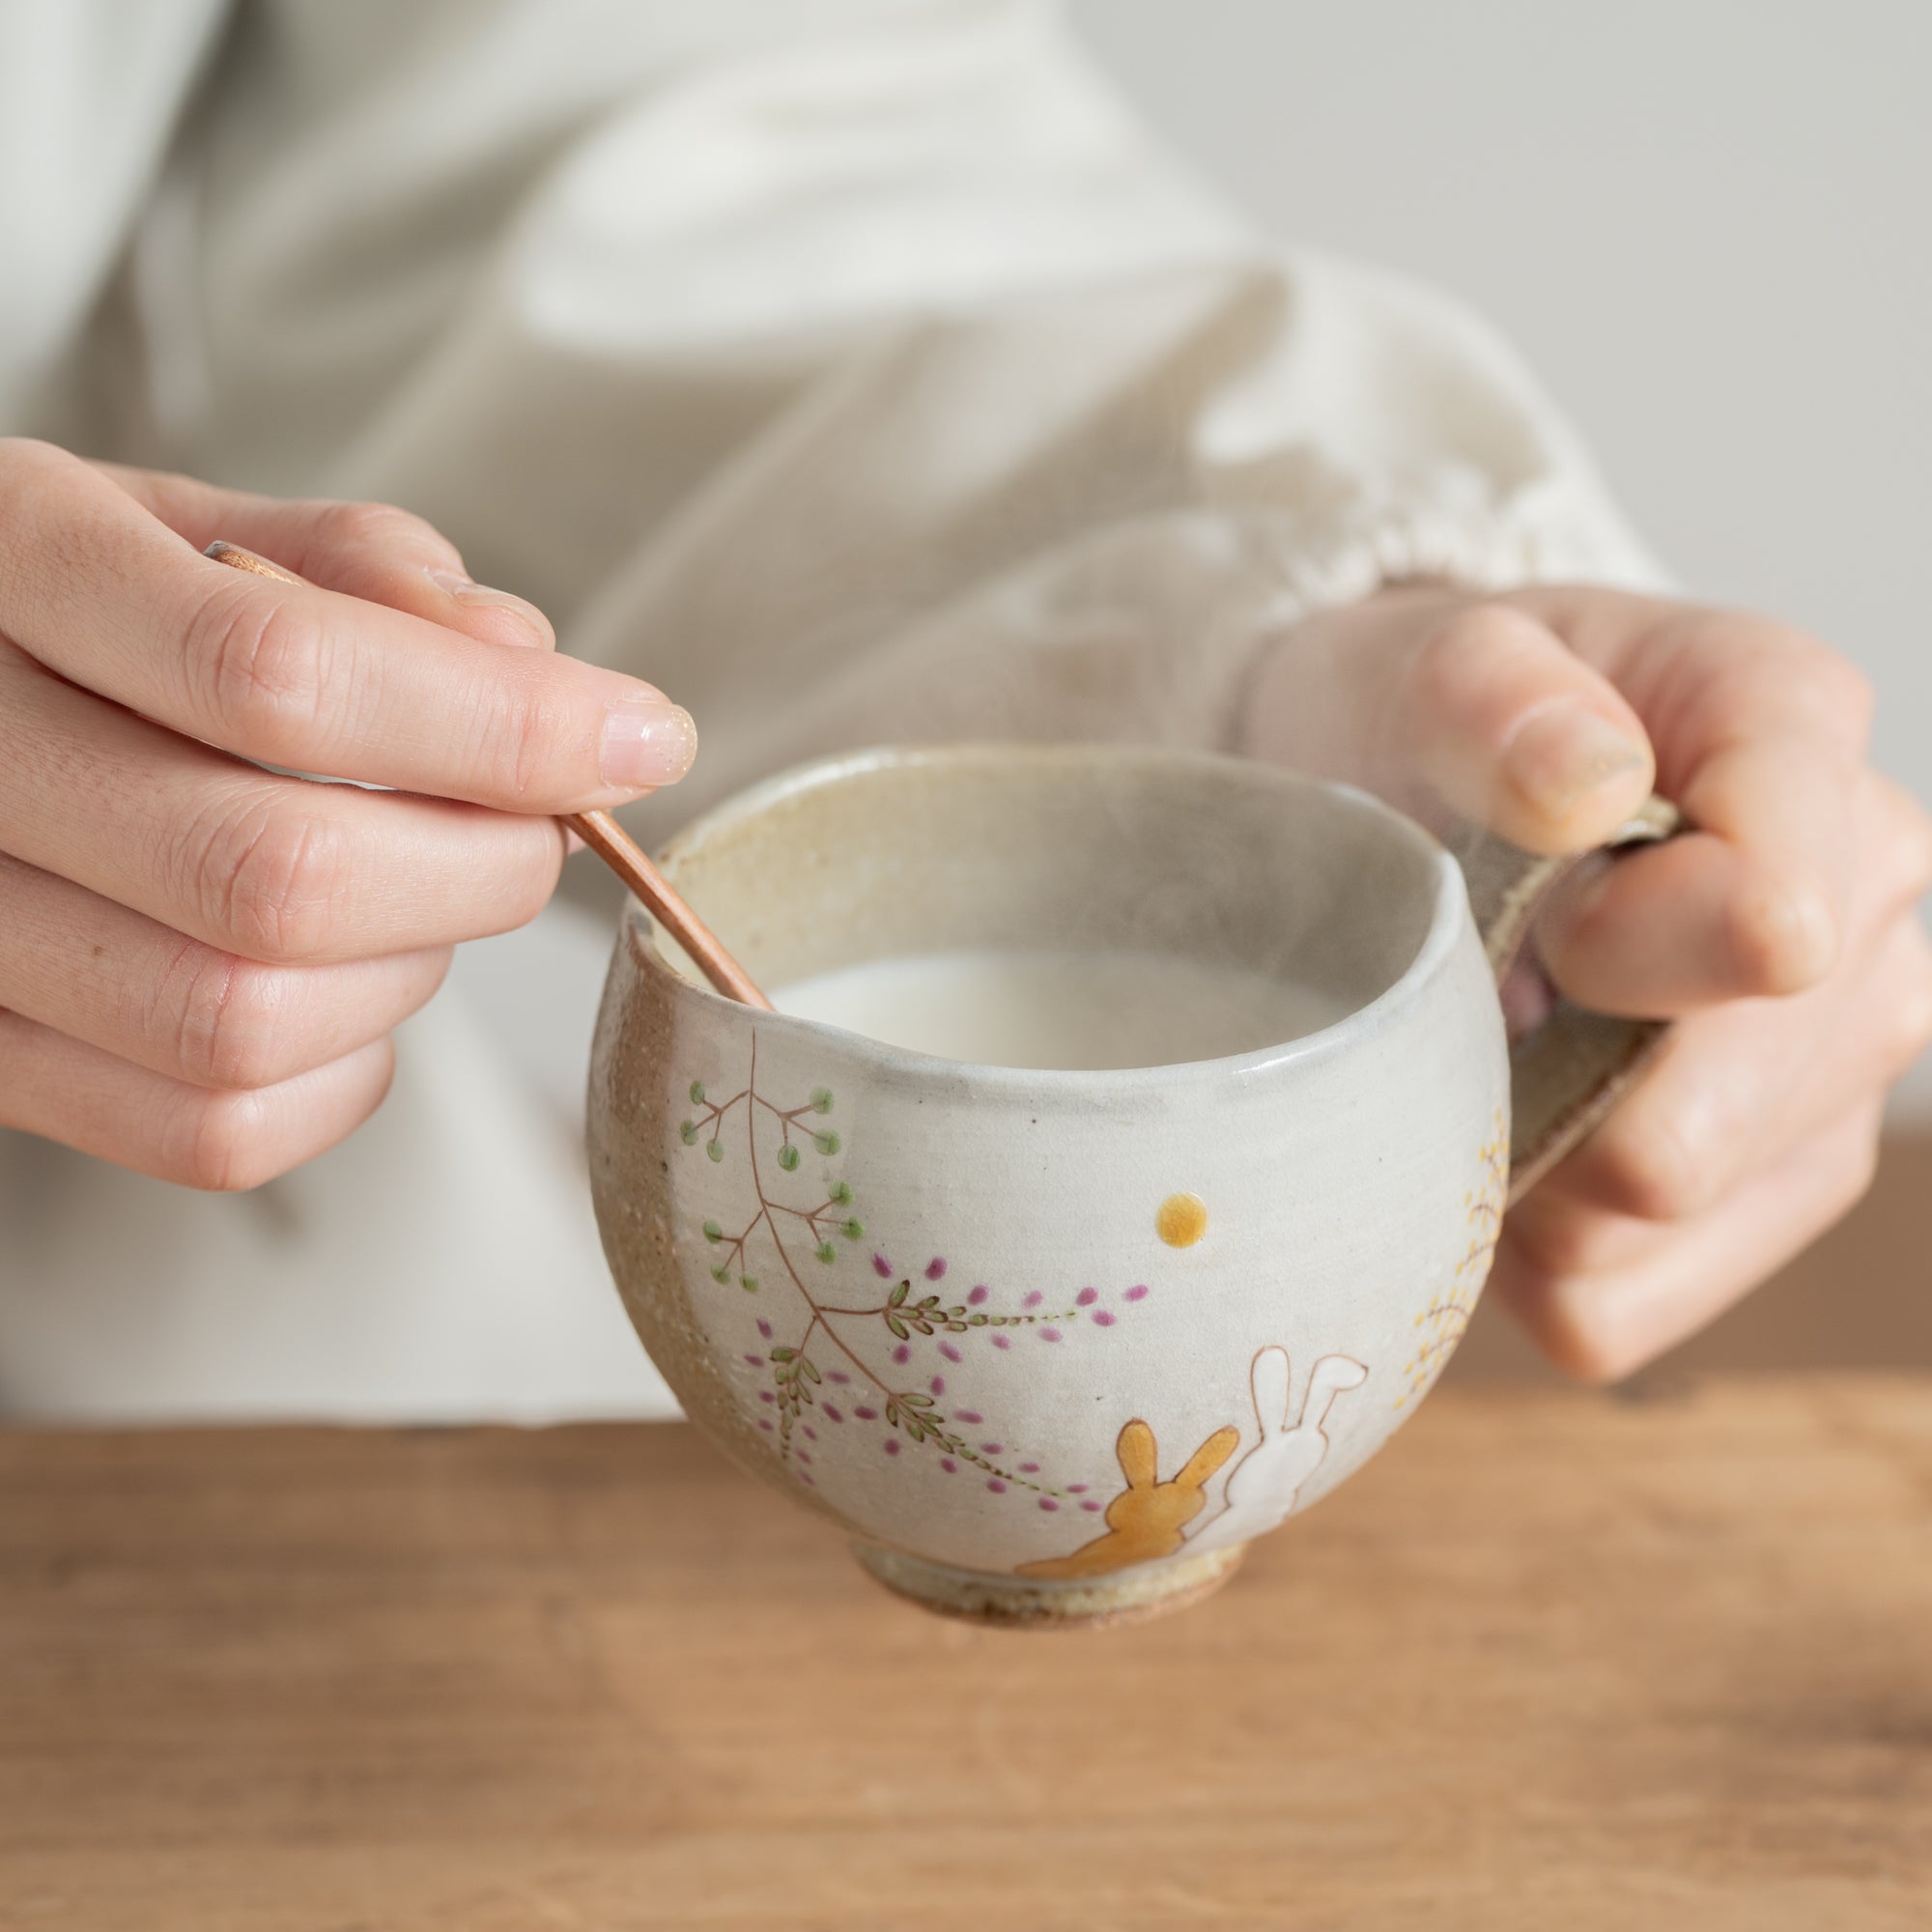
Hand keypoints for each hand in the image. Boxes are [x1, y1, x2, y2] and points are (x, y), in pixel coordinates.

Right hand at [0, 442, 694, 1187]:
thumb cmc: (63, 610)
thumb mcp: (185, 522)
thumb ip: (356, 568)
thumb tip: (523, 659)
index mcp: (12, 569)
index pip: (278, 675)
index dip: (500, 726)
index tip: (636, 736)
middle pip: (278, 876)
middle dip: (482, 865)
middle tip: (532, 828)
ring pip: (248, 1023)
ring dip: (411, 968)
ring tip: (416, 887)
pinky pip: (215, 1128)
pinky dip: (348, 1071)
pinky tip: (347, 981)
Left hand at [1244, 582, 1931, 1378]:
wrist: (1409, 787)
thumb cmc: (1431, 725)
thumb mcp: (1431, 669)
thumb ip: (1501, 701)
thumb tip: (1590, 784)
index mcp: (1791, 734)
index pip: (1771, 917)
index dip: (1618, 953)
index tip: (1534, 932)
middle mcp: (1863, 898)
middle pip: (1719, 1109)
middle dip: (1555, 1073)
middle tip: (1474, 995)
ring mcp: (1837, 1060)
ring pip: (1670, 1216)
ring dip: (1530, 1161)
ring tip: (1477, 1056)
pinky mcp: (1770, 1185)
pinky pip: (1625, 1306)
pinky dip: (1524, 1254)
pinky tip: (1494, 1149)